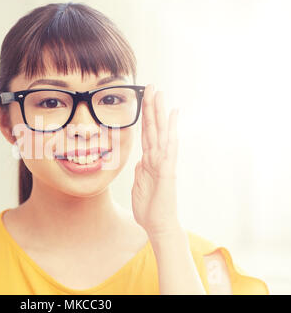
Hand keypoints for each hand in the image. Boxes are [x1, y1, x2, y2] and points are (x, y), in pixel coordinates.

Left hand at [131, 84, 180, 236]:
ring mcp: (164, 162)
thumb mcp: (139, 184)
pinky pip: (169, 147)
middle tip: (151, 87)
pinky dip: (171, 131)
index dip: (144, 117)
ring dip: (160, 112)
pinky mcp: (167, 170)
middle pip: (154, 128)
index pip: (146, 134)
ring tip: (160, 94)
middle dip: (152, 107)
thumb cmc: (149, 207)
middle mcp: (157, 157)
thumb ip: (141, 170)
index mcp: (148, 161)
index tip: (143, 100)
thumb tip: (141, 159)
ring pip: (161, 132)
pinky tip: (173, 116)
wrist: (157, 225)